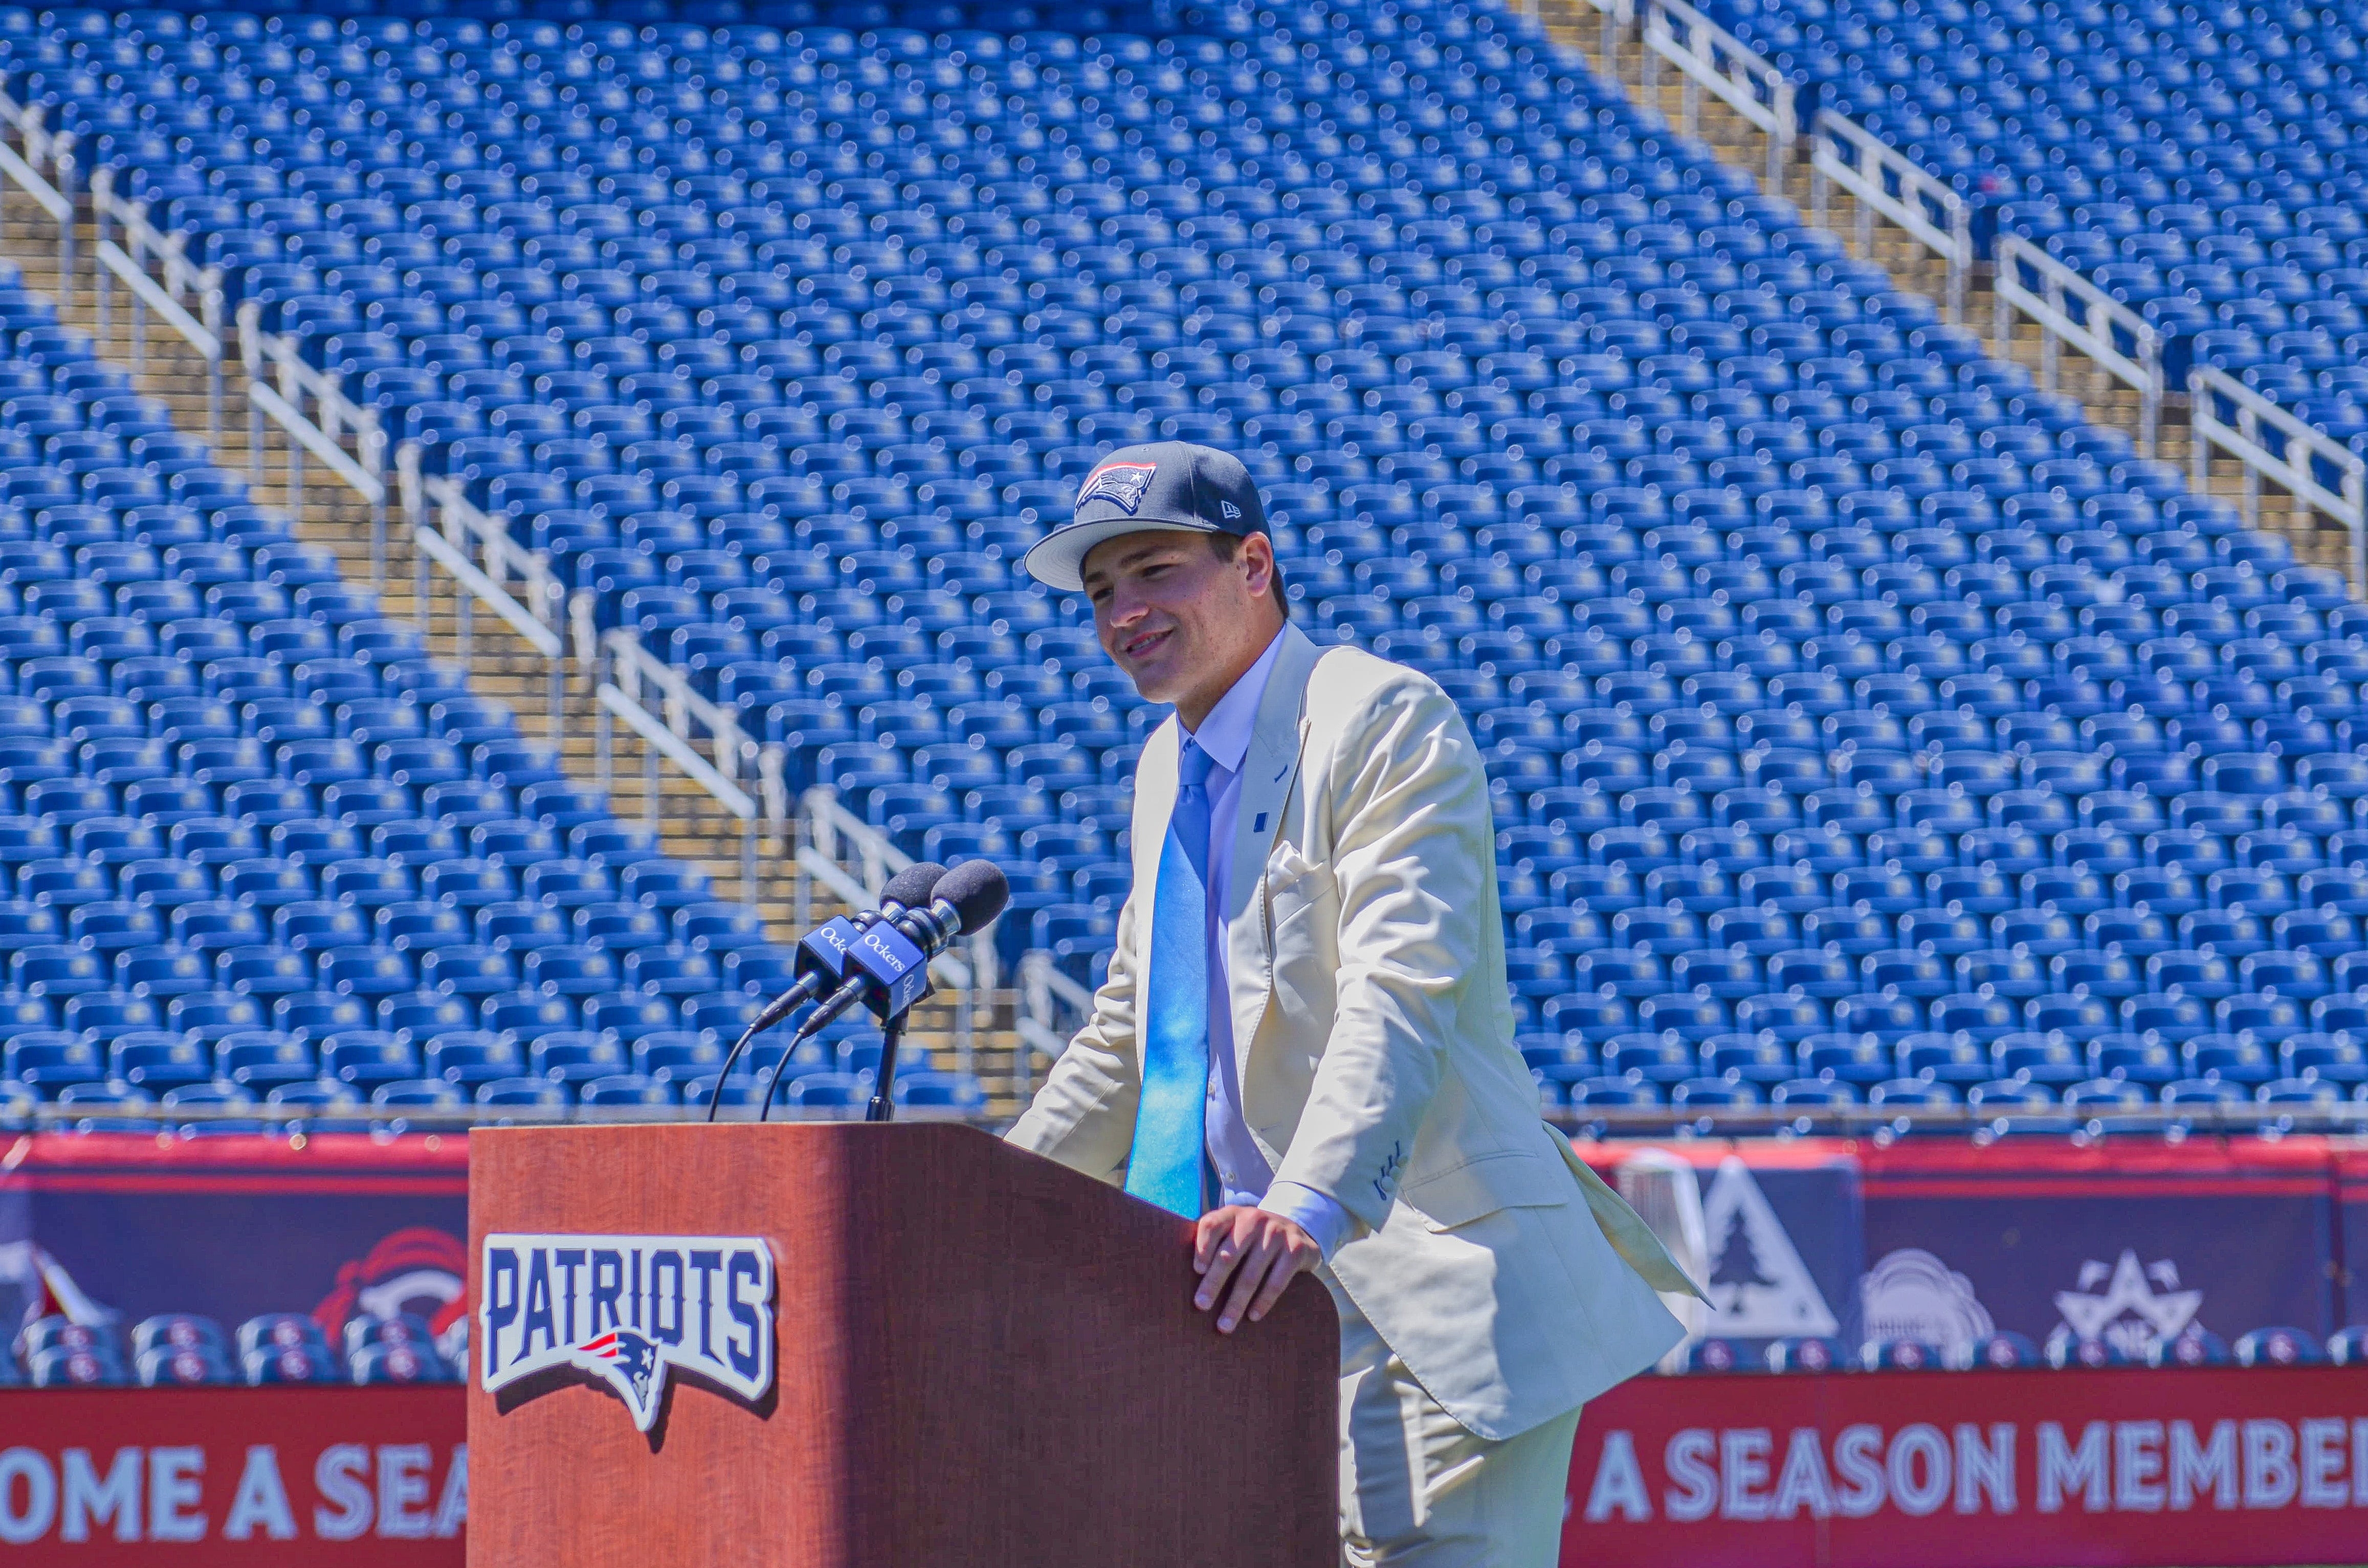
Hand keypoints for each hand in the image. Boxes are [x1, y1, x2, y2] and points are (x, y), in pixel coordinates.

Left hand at [1192, 1205, 1320, 1333]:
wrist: (1298, 1228)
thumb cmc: (1253, 1237)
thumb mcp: (1234, 1230)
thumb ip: (1214, 1242)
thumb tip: (1186, 1275)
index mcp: (1233, 1214)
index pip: (1212, 1225)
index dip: (1202, 1247)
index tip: (1197, 1271)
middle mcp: (1254, 1220)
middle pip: (1228, 1255)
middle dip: (1213, 1283)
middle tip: (1201, 1306)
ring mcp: (1277, 1234)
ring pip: (1251, 1274)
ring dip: (1236, 1303)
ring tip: (1225, 1325)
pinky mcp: (1296, 1250)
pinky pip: (1277, 1281)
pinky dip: (1263, 1301)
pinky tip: (1253, 1316)